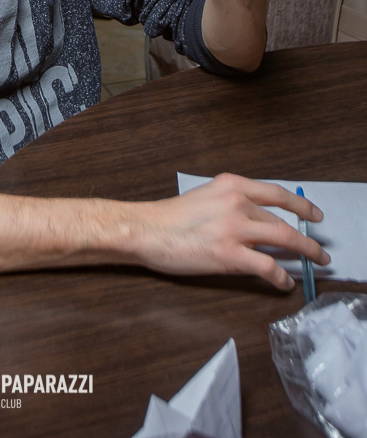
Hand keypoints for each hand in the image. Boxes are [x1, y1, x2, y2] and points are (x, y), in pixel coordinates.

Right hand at [137, 173, 328, 289]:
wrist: (147, 230)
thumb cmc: (169, 217)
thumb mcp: (206, 197)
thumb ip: (231, 204)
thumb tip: (256, 222)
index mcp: (230, 185)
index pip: (276, 193)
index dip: (300, 205)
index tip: (314, 215)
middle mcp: (237, 202)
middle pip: (284, 220)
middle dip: (307, 238)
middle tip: (320, 250)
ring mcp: (235, 228)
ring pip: (284, 239)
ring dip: (305, 253)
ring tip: (315, 263)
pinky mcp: (230, 255)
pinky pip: (267, 266)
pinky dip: (280, 276)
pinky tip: (283, 283)